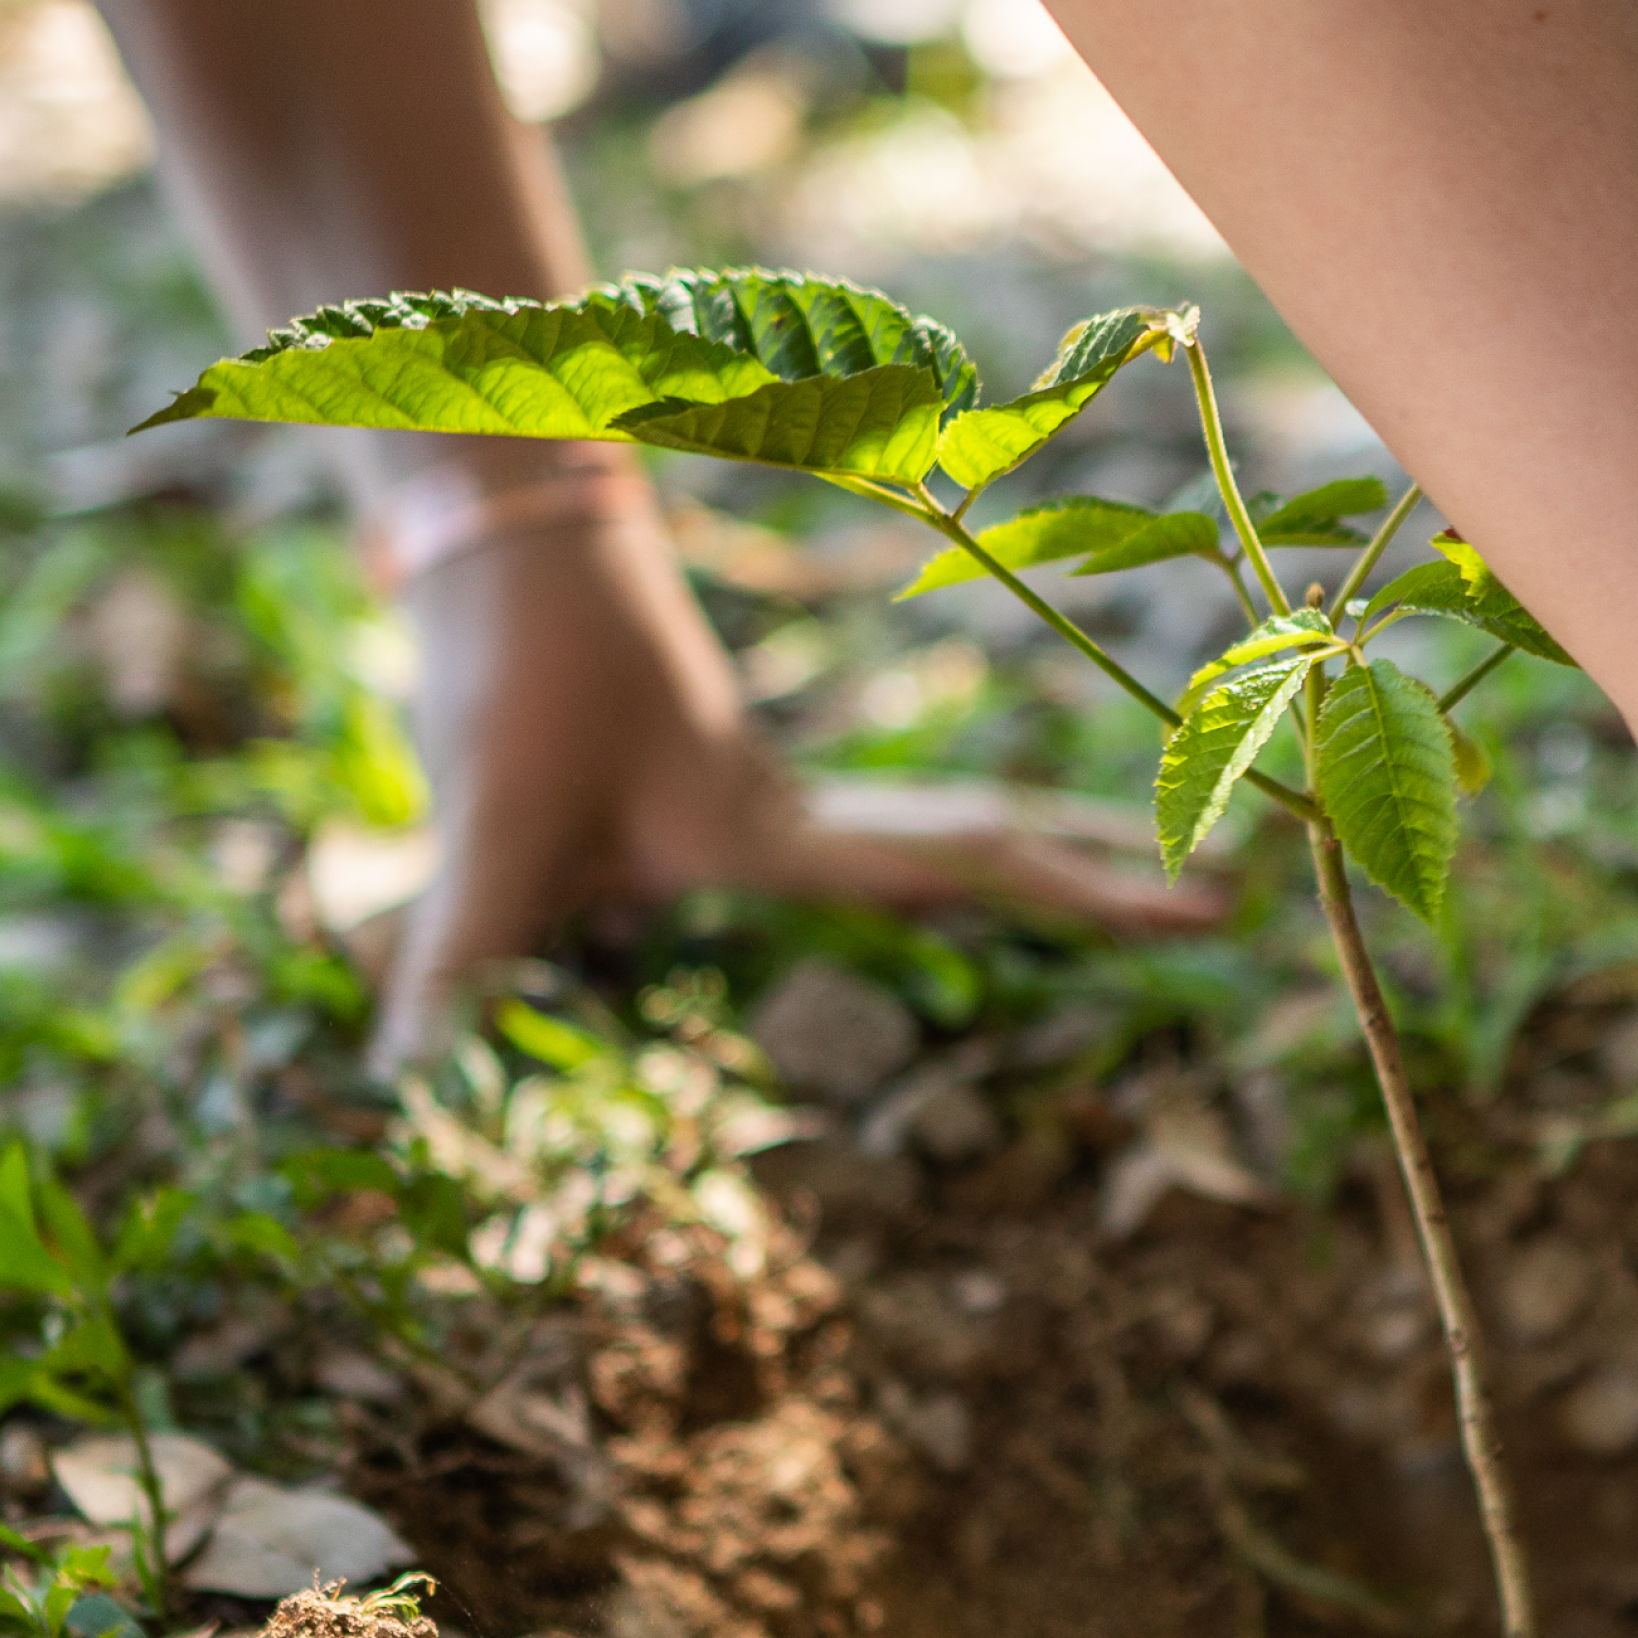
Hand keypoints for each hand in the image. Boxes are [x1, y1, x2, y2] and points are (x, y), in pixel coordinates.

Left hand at [371, 501, 1220, 1064]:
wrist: (489, 535)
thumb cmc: (505, 673)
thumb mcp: (485, 829)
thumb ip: (457, 964)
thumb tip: (409, 1102)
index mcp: (780, 834)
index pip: (964, 872)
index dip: (1087, 900)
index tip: (1201, 905)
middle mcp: (797, 818)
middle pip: (987, 847)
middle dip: (1103, 881)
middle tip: (1228, 905)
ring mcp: (762, 806)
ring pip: (933, 837)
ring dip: (1034, 867)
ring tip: (1145, 897)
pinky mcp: (705, 803)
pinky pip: (849, 850)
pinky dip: (929, 874)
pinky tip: (947, 904)